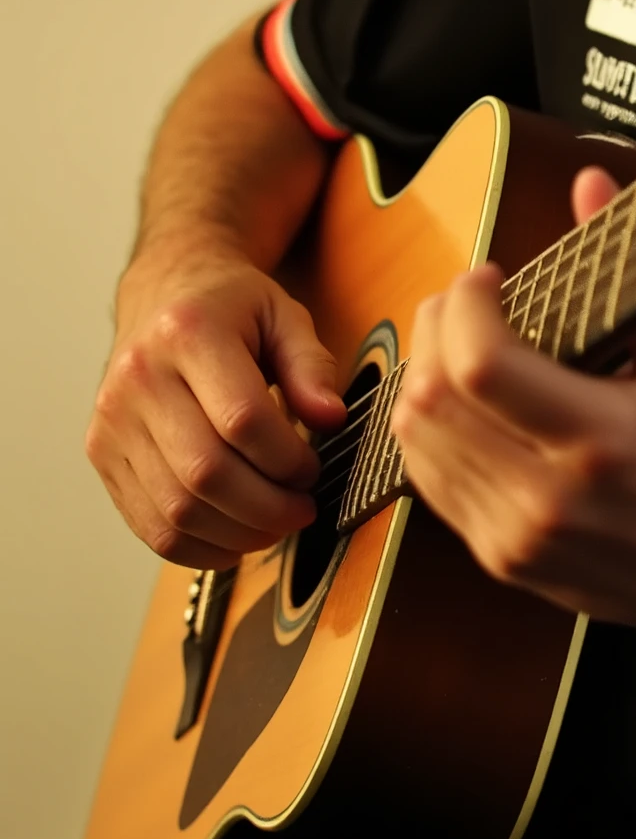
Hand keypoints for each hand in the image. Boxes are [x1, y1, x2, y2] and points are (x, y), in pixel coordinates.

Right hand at [88, 230, 345, 568]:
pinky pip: (148, 523)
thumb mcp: (284, 315)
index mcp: (187, 331)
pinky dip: (197, 547)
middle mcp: (139, 377)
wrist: (163, 292)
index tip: (313, 469)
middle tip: (302, 509)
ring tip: (274, 524)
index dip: (288, 459)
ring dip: (237, 533)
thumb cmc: (230, 307)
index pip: (242, 419)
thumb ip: (312, 365)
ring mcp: (112, 419)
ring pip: (176, 509)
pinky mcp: (102, 452)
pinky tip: (234, 538)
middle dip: (267, 507)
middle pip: (206, 472)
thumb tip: (331, 418)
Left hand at [392, 167, 635, 645]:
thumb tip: (589, 181)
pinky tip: (467, 397)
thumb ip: (635, 266)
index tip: (489, 277)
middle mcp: (547, 497)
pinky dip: (432, 426)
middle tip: (469, 300)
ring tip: (464, 341)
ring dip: (424, 374)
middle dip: (435, 328)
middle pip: (430, 400)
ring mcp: (515, 536)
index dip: (465, 306)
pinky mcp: (498, 557)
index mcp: (600, 440)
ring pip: (413, 440)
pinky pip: (427, 479)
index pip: (481, 368)